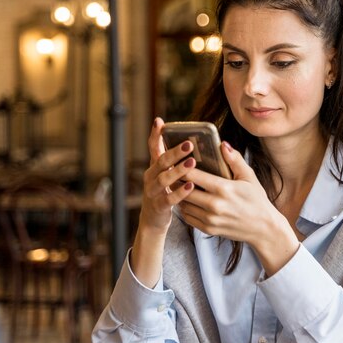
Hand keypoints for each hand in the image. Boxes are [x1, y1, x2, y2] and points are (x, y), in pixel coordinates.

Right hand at [138, 117, 196, 235]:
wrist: (153, 221)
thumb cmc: (165, 192)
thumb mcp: (166, 174)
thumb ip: (173, 160)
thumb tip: (190, 141)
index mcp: (154, 166)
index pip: (153, 147)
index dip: (155, 134)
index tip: (159, 121)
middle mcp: (150, 177)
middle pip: (161, 161)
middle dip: (175, 152)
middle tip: (189, 144)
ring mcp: (152, 192)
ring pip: (163, 179)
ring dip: (178, 170)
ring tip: (192, 163)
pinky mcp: (158, 206)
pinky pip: (168, 199)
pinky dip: (179, 193)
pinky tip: (191, 187)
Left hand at [179, 141, 299, 274]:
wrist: (263, 228)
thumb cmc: (257, 200)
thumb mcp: (249, 177)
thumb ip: (235, 160)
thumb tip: (222, 144)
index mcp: (223, 188)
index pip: (193, 175)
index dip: (182, 167)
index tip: (178, 161)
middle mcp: (214, 205)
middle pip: (184, 189)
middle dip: (177, 180)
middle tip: (173, 172)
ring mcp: (210, 219)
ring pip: (183, 204)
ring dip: (179, 195)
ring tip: (178, 185)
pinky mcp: (208, 230)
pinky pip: (187, 217)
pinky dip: (185, 208)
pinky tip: (187, 201)